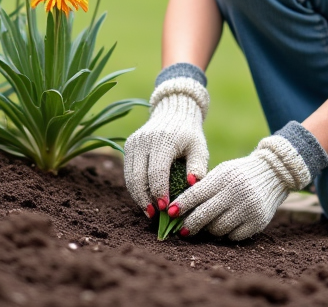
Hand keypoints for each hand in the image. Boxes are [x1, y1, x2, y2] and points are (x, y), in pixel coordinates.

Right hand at [123, 76, 208, 216]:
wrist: (173, 111)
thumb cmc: (190, 134)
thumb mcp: (198, 148)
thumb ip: (197, 167)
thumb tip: (193, 185)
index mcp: (163, 140)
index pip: (157, 171)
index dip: (160, 192)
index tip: (166, 208)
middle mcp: (144, 140)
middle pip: (139, 176)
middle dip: (145, 198)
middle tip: (155, 216)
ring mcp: (133, 142)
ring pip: (130, 176)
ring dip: (138, 196)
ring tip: (150, 212)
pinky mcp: (128, 146)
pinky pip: (128, 172)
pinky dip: (135, 188)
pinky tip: (145, 200)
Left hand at [168, 134, 309, 240]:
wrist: (274, 173)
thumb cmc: (240, 173)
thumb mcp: (222, 172)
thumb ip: (203, 187)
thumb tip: (179, 208)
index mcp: (224, 178)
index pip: (196, 195)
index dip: (181, 205)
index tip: (170, 213)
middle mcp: (236, 193)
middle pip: (204, 216)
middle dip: (190, 224)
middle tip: (183, 230)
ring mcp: (248, 209)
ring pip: (217, 229)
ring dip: (210, 229)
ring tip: (210, 223)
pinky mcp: (258, 222)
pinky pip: (233, 237)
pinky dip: (227, 233)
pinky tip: (228, 224)